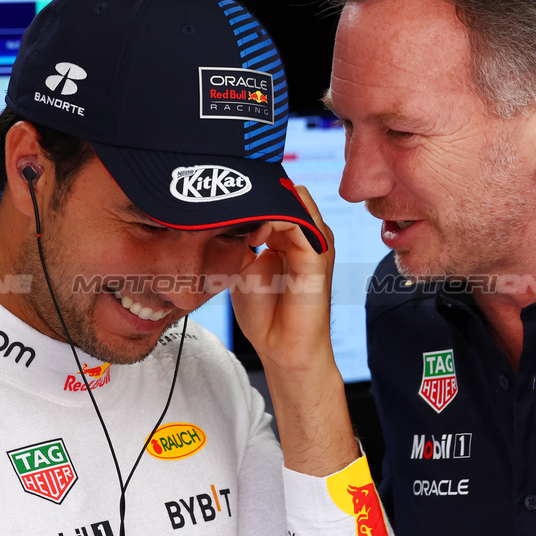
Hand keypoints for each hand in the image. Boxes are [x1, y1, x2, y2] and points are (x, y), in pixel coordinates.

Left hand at [233, 186, 352, 475]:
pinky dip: (274, 218)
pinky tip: (253, 232)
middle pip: (283, 191)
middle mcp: (304, 233)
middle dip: (254, 188)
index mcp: (287, 234)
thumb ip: (238, 237)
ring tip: (236, 212)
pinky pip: (300, 221)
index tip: (215, 187)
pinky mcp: (319, 254)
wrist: (282, 348)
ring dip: (263, 202)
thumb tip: (219, 210)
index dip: (247, 189)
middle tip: (221, 189)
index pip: (271, 195)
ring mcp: (315, 241)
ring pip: (293, 199)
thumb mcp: (241, 266)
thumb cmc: (264, 314)